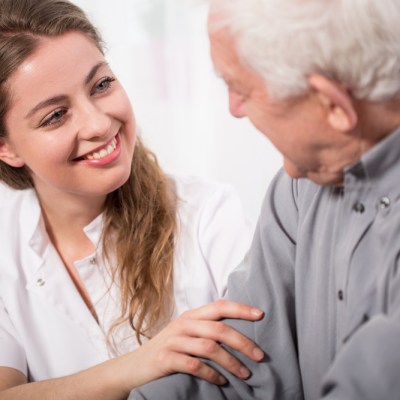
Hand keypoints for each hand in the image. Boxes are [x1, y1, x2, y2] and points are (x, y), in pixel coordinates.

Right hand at [130, 300, 263, 386]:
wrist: (134, 368)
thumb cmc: (167, 350)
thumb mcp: (185, 334)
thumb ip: (205, 330)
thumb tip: (239, 334)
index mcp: (190, 316)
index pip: (219, 306)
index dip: (240, 308)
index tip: (261, 314)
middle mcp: (183, 324)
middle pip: (218, 328)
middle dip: (242, 341)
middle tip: (260, 355)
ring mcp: (173, 341)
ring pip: (209, 348)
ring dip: (231, 362)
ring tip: (245, 374)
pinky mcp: (165, 359)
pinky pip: (195, 366)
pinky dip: (212, 374)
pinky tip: (222, 381)